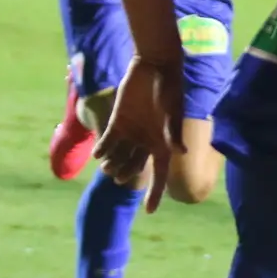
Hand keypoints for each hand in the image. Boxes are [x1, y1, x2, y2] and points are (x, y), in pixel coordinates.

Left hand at [94, 56, 184, 211]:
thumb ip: (173, 131)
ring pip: (118, 157)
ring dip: (111, 164)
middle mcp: (146, 142)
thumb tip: (179, 151)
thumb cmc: (169, 88)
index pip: (159, 175)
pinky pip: (108, 141)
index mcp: (163, 143)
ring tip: (105, 166)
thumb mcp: (172, 111)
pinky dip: (102, 148)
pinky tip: (97, 153)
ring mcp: (131, 132)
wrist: (155, 65)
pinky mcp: (117, 121)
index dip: (155, 193)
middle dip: (124, 175)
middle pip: (134, 168)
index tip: (150, 212)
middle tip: (116, 177)